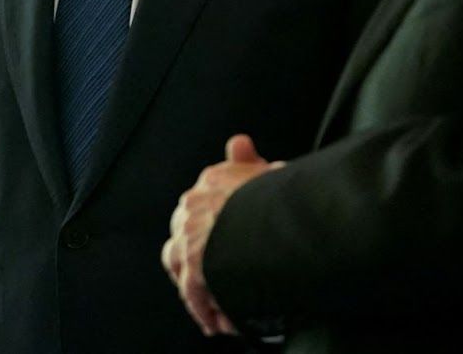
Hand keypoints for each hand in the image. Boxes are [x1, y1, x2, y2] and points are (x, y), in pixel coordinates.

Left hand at [161, 134, 283, 335]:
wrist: (282, 221)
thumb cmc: (283, 200)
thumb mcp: (269, 172)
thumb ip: (248, 162)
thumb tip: (238, 142)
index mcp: (214, 179)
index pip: (200, 201)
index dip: (212, 226)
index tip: (223, 243)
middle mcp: (194, 204)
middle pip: (184, 231)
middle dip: (197, 253)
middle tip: (216, 276)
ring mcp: (190, 235)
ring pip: (179, 263)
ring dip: (194, 283)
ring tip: (213, 302)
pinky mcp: (193, 266)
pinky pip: (193, 292)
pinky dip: (205, 308)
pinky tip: (218, 321)